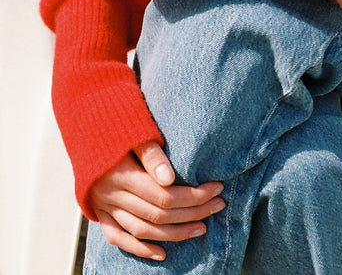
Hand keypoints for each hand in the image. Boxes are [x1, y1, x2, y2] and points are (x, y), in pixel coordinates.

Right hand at [90, 140, 224, 260]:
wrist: (85, 129)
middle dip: (192, 212)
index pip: (164, 196)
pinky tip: (163, 253)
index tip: (216, 188)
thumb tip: (170, 178)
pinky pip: (119, 238)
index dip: (193, 196)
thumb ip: (151, 154)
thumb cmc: (115, 128)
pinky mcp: (101, 213)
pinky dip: (140, 249)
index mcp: (121, 175)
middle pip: (158, 214)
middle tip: (218, 204)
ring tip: (201, 227)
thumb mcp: (134, 132)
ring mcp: (105, 207)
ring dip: (174, 233)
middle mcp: (112, 195)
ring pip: (143, 230)